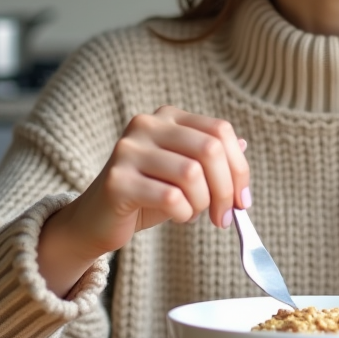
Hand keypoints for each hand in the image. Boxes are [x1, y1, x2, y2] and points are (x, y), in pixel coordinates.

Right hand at [38, 106, 250, 295]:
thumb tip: (243, 145)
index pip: (220, 131)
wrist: (95, 221)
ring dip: (202, 203)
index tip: (243, 200)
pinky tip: (176, 216)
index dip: (239, 167)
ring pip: (192, 174)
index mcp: (167, 117)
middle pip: (210, 149)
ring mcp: (128, 151)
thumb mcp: (184, 174)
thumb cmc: (146, 196)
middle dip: (226, 189)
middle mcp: (146, 125)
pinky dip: (183, 213)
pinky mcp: (117, 181)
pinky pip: (170, 198)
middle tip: (225, 217)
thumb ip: (211, 159)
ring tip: (192, 213)